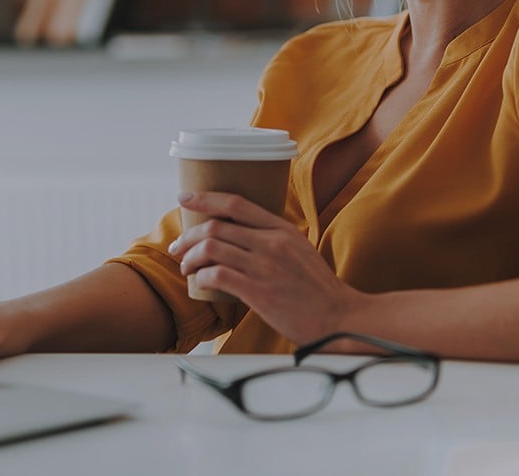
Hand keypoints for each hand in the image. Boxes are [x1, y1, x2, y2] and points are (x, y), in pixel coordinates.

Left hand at [170, 191, 362, 345]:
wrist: (340, 319)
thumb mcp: (299, 249)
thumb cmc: (317, 288)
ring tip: (186, 267)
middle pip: (216, 226)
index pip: (236, 203)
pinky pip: (217, 276)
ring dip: (190, 257)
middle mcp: (272, 242)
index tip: (185, 198)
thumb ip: (272, 238)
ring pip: (212, 248)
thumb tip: (239, 234)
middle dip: (188, 235)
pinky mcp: (259, 292)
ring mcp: (265, 266)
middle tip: (178, 247)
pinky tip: (200, 283)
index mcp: (281, 228)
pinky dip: (202, 277)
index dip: (205, 198)